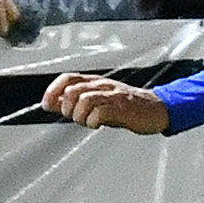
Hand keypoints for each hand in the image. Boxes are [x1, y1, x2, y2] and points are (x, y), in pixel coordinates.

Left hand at [42, 72, 169, 135]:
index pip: (68, 78)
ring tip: (87, 122)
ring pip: (84, 100)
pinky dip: (93, 121)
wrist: (156, 109)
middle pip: (73, 90)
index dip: (53, 90)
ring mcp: (113, 96)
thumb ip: (75, 101)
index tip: (47, 104)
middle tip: (75, 117)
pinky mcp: (122, 108)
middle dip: (67, 107)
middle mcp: (103, 86)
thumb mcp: (99, 100)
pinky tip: (98, 124)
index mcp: (96, 82)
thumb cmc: (127, 106)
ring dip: (79, 116)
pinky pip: (100, 113)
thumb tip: (50, 104)